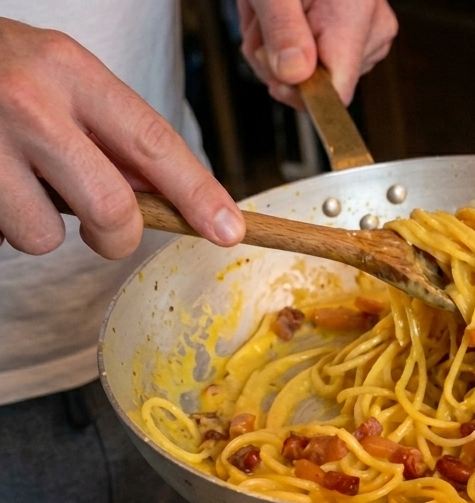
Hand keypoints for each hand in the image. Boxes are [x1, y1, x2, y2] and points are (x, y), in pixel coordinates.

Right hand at [0, 18, 244, 258]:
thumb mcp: (62, 79)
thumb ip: (113, 134)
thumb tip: (173, 198)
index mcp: (70, 70)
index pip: (155, 143)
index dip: (198, 194)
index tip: (228, 230)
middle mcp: (29, 101)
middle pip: (110, 207)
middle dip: (117, 235)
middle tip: (106, 228)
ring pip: (45, 236)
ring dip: (41, 228)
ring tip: (20, 185)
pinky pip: (0, 236)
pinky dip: (2, 225)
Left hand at [238, 0, 397, 107]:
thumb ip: (283, 29)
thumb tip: (295, 75)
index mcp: (356, 14)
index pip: (338, 90)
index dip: (300, 92)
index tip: (275, 71)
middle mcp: (373, 29)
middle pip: (321, 84)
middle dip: (278, 60)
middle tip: (265, 21)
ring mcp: (370, 36)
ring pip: (316, 77)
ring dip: (280, 51)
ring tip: (276, 12)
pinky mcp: (359, 40)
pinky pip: (319, 64)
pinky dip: (290, 45)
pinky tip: (288, 17)